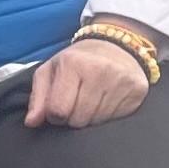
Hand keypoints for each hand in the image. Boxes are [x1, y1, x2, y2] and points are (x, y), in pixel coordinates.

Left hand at [26, 34, 151, 127]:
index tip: (59, 106)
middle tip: (76, 103)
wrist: (117, 45)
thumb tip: (31, 122)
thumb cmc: (78, 61)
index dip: (55, 115)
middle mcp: (99, 70)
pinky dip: (108, 115)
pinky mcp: (137, 90)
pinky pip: (115, 119)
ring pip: (97, 122)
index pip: (58, 111)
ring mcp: (121, 81)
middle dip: (73, 117)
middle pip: (78, 119)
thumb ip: (38, 97)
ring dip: (90, 117)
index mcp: (73, 63)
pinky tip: (107, 100)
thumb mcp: (51, 70)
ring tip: (91, 101)